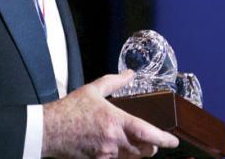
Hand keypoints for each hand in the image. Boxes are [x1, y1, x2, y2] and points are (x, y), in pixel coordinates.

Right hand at [42, 70, 178, 158]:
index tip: (173, 141)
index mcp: (115, 121)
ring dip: (138, 152)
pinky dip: (123, 157)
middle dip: (152, 147)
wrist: (51, 129)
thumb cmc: (71, 109)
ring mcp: (107, 155)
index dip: (164, 139)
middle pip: (144, 151)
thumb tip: (130, 74)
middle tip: (153, 141)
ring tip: (137, 144)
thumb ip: (114, 81)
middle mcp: (114, 141)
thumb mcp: (93, 89)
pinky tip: (117, 148)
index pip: (147, 133)